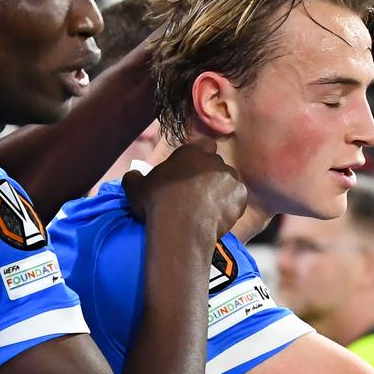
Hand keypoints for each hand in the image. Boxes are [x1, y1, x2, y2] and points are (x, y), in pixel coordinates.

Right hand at [121, 139, 245, 233]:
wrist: (180, 227)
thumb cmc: (156, 203)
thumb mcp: (135, 188)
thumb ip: (134, 177)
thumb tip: (132, 175)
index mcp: (191, 152)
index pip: (205, 145)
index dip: (201, 158)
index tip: (193, 172)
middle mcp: (214, 161)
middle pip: (216, 166)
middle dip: (210, 177)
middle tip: (199, 196)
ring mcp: (230, 178)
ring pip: (229, 183)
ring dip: (222, 192)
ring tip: (209, 210)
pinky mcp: (240, 196)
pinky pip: (238, 200)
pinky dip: (231, 208)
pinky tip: (219, 219)